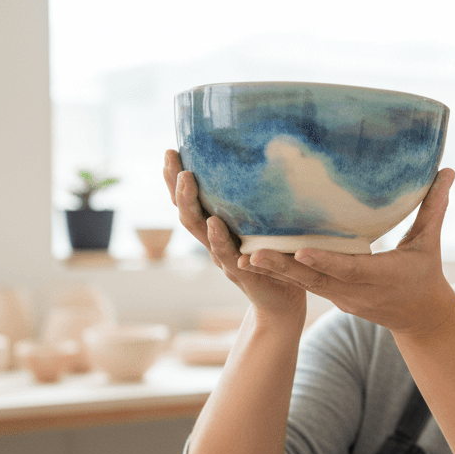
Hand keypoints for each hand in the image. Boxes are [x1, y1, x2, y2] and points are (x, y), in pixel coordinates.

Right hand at [163, 149, 305, 323]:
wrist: (283, 304)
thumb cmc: (275, 260)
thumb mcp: (266, 227)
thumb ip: (261, 204)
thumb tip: (274, 159)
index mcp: (217, 229)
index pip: (191, 200)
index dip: (177, 178)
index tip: (171, 149)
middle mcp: (214, 242)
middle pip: (187, 210)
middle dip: (176, 183)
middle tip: (172, 156)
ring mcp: (224, 258)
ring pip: (199, 230)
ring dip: (190, 204)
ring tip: (187, 179)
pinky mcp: (242, 274)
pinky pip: (227, 255)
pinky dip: (220, 239)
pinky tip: (215, 223)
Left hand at [238, 168, 454, 336]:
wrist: (420, 318)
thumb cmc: (426, 274)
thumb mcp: (430, 243)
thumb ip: (435, 207)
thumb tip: (448, 170)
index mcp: (380, 275)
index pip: (349, 268)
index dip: (325, 261)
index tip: (301, 251)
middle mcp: (356, 290)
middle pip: (315, 280)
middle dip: (283, 269)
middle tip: (251, 255)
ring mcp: (342, 297)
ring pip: (304, 285)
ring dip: (274, 273)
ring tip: (243, 258)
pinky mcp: (333, 298)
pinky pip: (305, 286)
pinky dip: (281, 276)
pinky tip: (255, 262)